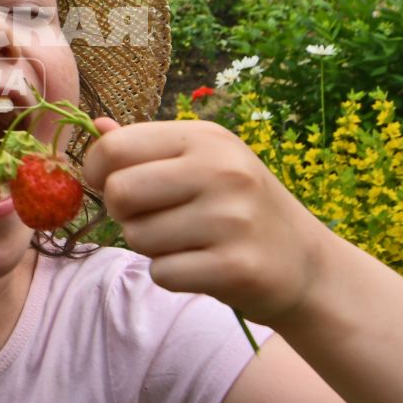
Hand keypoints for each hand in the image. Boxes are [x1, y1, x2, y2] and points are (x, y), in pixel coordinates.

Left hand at [77, 116, 331, 324]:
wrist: (306, 263)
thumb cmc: (240, 207)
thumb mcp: (204, 162)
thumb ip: (148, 147)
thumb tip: (96, 127)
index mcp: (207, 139)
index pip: (116, 147)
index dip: (97, 171)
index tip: (110, 184)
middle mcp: (222, 171)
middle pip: (119, 193)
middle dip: (123, 213)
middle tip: (151, 218)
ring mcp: (232, 219)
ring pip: (137, 237)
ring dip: (151, 247)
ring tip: (188, 241)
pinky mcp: (236, 266)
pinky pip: (163, 272)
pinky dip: (172, 275)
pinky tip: (202, 266)